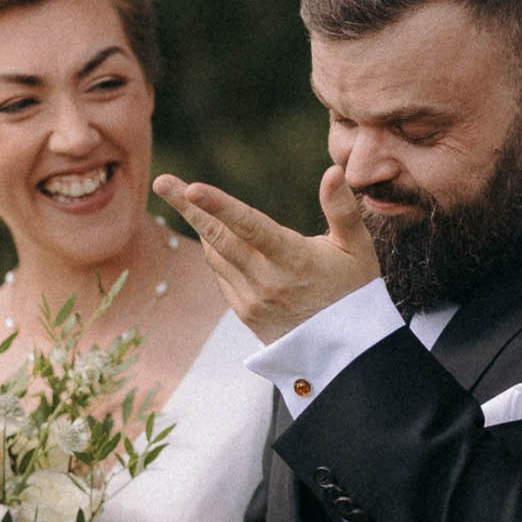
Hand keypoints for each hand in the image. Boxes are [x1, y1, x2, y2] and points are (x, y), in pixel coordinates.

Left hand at [152, 165, 378, 342]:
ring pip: (216, 255)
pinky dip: (217, 251)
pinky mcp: (245, 312)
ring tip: (185, 198)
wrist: (346, 350)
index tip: (192, 188)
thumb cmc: (354, 291)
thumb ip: (342, 209)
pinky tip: (215, 234)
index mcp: (295, 261)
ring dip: (199, 225)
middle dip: (188, 208)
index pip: (251, 228)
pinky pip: (223, 274)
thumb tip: (333, 172)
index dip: (220, 206)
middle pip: (219, 239)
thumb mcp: (357, 249)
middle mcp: (268, 281)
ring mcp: (253, 300)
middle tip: (163, 182)